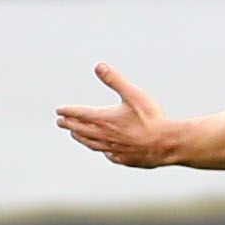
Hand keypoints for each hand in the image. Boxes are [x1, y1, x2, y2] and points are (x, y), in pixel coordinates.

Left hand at [55, 62, 172, 166]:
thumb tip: (99, 67)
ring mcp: (112, 148)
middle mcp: (104, 135)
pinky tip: (102, 150)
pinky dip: (100, 150)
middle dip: (69, 124)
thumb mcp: (133, 94)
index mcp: (104, 119)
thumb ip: (115, 80)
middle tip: (60, 122)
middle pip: (80, 130)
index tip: (59, 110)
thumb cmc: (151, 119)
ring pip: (90, 143)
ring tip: (75, 134)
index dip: (68, 111)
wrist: (165, 143)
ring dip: (80, 137)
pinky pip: (107, 154)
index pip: (79, 114)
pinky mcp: (122, 158)